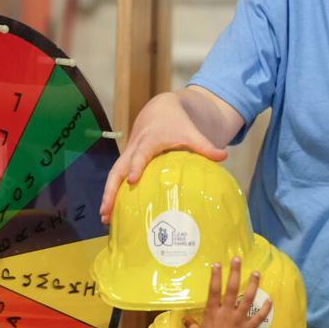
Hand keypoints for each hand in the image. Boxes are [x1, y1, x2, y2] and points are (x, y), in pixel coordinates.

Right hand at [101, 92, 227, 221]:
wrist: (161, 109)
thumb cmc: (177, 122)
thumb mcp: (191, 132)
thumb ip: (205, 146)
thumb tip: (223, 156)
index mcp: (149, 141)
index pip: (140, 154)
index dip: (136, 166)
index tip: (133, 181)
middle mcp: (134, 149)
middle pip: (117, 170)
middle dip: (110, 190)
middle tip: (105, 210)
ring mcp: (128, 156)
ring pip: (114, 176)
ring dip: (108, 196)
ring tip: (104, 218)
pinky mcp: (127, 161)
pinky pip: (117, 178)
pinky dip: (113, 194)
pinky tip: (112, 213)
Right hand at [184, 258, 269, 327]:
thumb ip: (191, 325)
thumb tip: (184, 319)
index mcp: (212, 312)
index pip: (213, 290)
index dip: (215, 276)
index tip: (217, 264)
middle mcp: (226, 312)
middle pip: (232, 288)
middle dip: (235, 272)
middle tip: (238, 259)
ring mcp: (239, 319)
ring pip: (248, 298)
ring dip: (253, 284)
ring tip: (256, 273)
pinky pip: (259, 316)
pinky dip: (265, 308)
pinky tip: (270, 300)